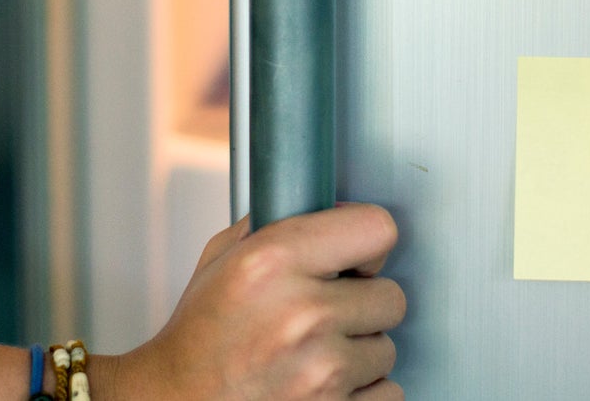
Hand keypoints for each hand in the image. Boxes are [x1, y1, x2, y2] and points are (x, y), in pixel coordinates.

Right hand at [97, 202, 405, 400]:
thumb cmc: (198, 339)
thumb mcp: (221, 258)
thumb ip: (273, 225)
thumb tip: (324, 207)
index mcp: (273, 261)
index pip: (375, 229)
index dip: (368, 243)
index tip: (359, 256)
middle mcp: (302, 314)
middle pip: (391, 296)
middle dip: (364, 303)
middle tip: (330, 311)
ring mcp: (321, 372)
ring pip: (386, 349)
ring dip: (360, 351)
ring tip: (317, 352)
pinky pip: (388, 395)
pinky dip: (364, 393)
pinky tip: (327, 385)